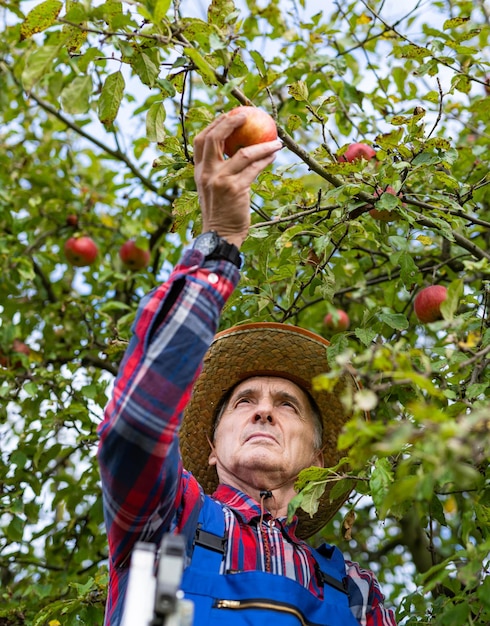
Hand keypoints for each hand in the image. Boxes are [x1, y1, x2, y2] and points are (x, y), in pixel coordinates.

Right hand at [193, 111, 281, 247]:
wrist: (220, 235)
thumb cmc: (220, 212)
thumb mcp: (212, 189)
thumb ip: (218, 171)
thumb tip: (234, 150)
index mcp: (199, 171)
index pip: (201, 140)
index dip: (214, 124)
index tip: (229, 115)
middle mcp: (207, 173)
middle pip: (216, 138)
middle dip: (231, 122)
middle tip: (247, 116)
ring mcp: (221, 181)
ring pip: (244, 153)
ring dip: (263, 145)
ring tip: (276, 142)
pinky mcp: (236, 190)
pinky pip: (254, 169)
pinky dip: (266, 160)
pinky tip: (273, 156)